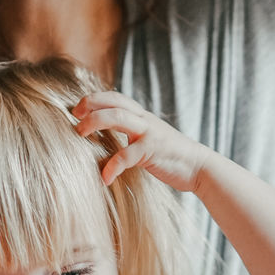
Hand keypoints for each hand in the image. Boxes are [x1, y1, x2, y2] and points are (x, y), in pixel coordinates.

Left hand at [73, 92, 209, 192]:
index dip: (94, 99)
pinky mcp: (153, 150)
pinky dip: (113, 166)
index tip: (76, 109)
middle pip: (113, 101)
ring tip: (80, 135)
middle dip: (90, 105)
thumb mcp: (148, 140)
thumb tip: (105, 141)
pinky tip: (104, 178)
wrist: (200, 167)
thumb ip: (130, 135)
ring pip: (118, 117)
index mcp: (142, 117)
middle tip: (74, 117)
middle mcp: (144, 120)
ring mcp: (149, 133)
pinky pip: (127, 155)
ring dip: (94, 122)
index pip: (115, 97)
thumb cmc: (170, 157)